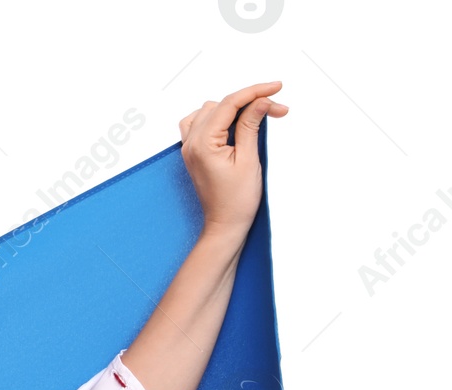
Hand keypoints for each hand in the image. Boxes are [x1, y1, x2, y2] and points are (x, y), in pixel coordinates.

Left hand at [178, 81, 289, 235]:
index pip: (229, 104)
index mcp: (202, 144)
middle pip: (220, 105)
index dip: (255, 91)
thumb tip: (261, 100)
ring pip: (209, 111)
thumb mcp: (249, 158)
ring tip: (259, 116)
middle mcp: (191, 144)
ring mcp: (190, 148)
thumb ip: (251, 125)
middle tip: (277, 110)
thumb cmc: (236, 200)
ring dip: (234, 109)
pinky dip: (219, 118)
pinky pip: (201, 124)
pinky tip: (236, 122)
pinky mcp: (194, 153)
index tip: (277, 87)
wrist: (225, 224)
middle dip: (250, 102)